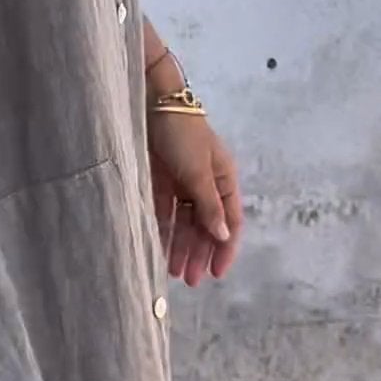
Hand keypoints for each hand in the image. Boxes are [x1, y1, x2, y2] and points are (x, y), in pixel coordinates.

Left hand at [149, 109, 243, 285]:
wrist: (151, 100)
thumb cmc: (181, 133)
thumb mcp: (198, 171)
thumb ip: (208, 206)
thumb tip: (223, 236)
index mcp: (223, 179)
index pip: (229, 221)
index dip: (225, 248)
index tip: (216, 274)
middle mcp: (204, 183)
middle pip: (205, 225)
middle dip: (199, 253)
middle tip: (190, 280)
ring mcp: (181, 182)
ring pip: (183, 222)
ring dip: (181, 246)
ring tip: (173, 271)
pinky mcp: (159, 179)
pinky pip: (164, 212)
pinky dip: (163, 230)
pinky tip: (158, 248)